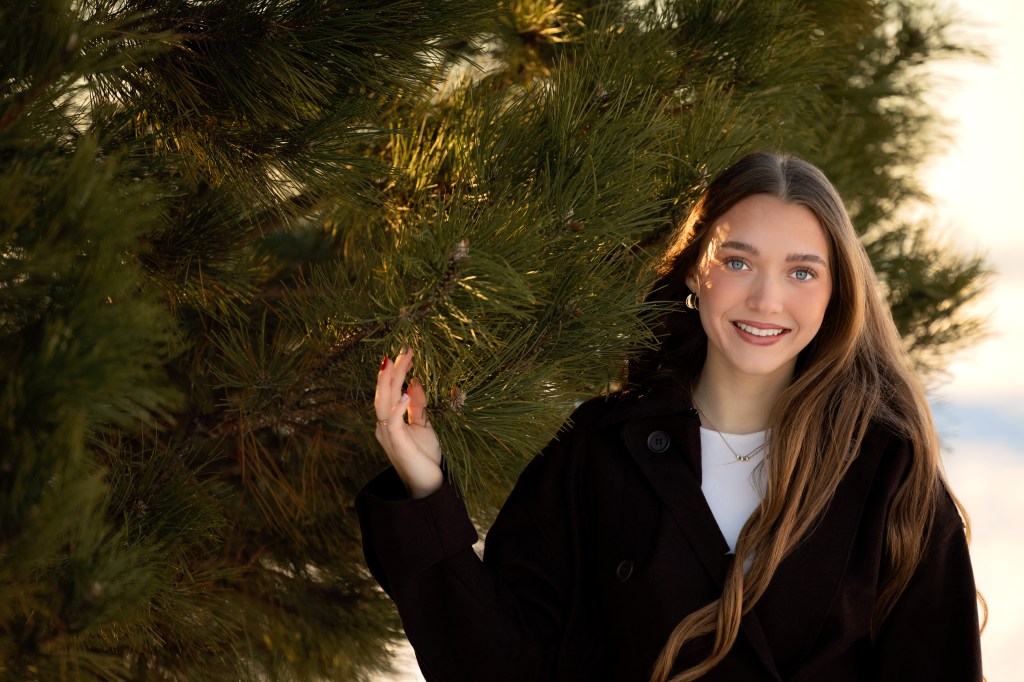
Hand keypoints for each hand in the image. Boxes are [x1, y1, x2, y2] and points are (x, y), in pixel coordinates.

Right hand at [374, 348, 442, 498]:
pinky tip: (404, 393)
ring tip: (396, 362)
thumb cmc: (424, 457)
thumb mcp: (423, 426)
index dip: (397, 371)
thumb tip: (415, 382)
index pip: (389, 390)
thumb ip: (418, 406)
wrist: (427, 485)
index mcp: (389, 420)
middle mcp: (383, 425)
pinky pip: (392, 422)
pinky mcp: (396, 444)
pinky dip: (397, 407)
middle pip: (384, 392)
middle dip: (394, 370)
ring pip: (383, 402)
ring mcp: (388, 434)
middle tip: (404, 349)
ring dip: (391, 382)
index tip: (407, 352)